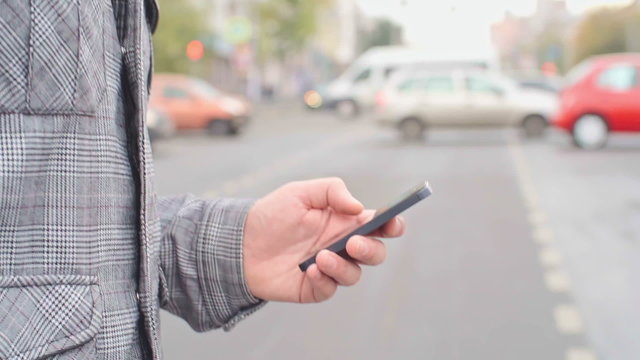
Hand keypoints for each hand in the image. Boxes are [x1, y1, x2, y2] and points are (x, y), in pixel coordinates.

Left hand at [243, 178, 404, 302]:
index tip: (393, 223)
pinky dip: (324, 280)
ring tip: (320, 257)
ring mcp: (329, 268)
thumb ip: (332, 191)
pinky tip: (309, 269)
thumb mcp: (300, 192)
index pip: (379, 225)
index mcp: (344, 221)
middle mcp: (341, 246)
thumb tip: (358, 207)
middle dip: (371, 249)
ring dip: (343, 267)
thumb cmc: (272, 215)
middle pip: (375, 253)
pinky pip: (329, 289)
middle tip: (352, 243)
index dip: (393, 224)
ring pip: (354, 274)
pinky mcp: (313, 287)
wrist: (239, 243)